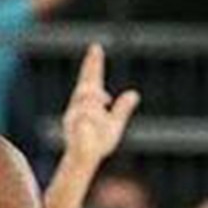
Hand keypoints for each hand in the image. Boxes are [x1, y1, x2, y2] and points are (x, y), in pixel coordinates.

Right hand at [61, 43, 139, 165]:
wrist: (86, 160)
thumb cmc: (97, 144)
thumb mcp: (115, 124)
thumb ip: (122, 109)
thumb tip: (133, 94)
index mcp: (88, 104)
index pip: (90, 80)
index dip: (93, 64)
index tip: (96, 47)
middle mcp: (78, 107)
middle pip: (86, 85)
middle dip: (90, 68)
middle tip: (96, 49)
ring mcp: (74, 117)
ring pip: (87, 99)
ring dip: (96, 97)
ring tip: (106, 100)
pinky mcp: (74, 128)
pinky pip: (85, 118)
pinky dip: (91, 117)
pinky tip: (92, 118)